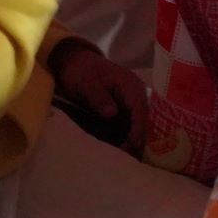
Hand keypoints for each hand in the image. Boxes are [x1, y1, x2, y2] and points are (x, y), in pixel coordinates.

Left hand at [50, 38, 148, 153]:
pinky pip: (130, 121)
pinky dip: (128, 133)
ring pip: (138, 120)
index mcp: (129, 85)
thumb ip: (99, 98)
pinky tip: (124, 145)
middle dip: (138, 136)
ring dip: (134, 136)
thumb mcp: (86, 83)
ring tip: (127, 154)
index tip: (133, 144)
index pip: (139, 108)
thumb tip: (112, 114)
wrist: (75, 62)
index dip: (138, 127)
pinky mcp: (124, 106)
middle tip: (130, 155)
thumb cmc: (80, 72)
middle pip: (143, 117)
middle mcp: (135, 92)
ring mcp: (130, 99)